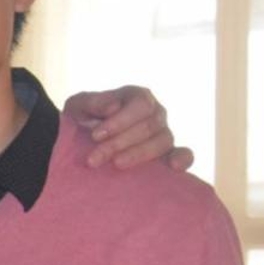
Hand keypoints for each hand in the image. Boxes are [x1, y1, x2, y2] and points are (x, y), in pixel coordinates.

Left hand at [60, 85, 194, 171]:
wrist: (82, 143)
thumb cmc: (83, 120)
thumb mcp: (79, 106)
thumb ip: (93, 102)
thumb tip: (113, 107)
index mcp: (138, 97)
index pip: (140, 104)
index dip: (120, 121)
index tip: (95, 136)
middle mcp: (156, 113)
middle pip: (148, 126)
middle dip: (119, 143)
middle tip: (94, 158)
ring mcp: (164, 134)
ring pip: (162, 142)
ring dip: (138, 154)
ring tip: (115, 164)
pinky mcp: (168, 154)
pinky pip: (184, 155)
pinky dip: (183, 159)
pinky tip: (173, 167)